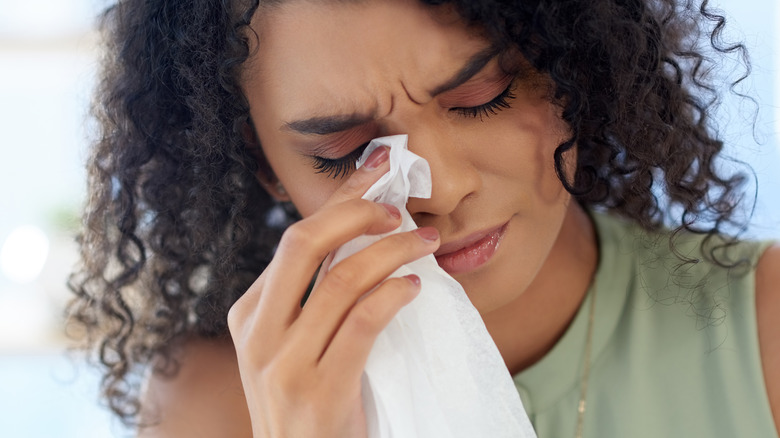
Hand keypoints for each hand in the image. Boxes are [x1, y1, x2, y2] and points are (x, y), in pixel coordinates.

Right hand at [228, 147, 439, 437]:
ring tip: (425, 244)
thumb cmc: (306, 403)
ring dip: (392, 251)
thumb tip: (362, 238)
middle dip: (357, 212)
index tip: (377, 171)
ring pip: (342, 280)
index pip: (294, 240)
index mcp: (249, 314)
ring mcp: (284, 364)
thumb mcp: (292, 347)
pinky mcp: (320, 391)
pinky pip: (362, 322)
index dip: (339, 201)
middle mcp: (258, 333)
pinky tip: (413, 287)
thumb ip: (311, 300)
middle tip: (400, 209)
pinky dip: (392, 294)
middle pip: (304, 243)